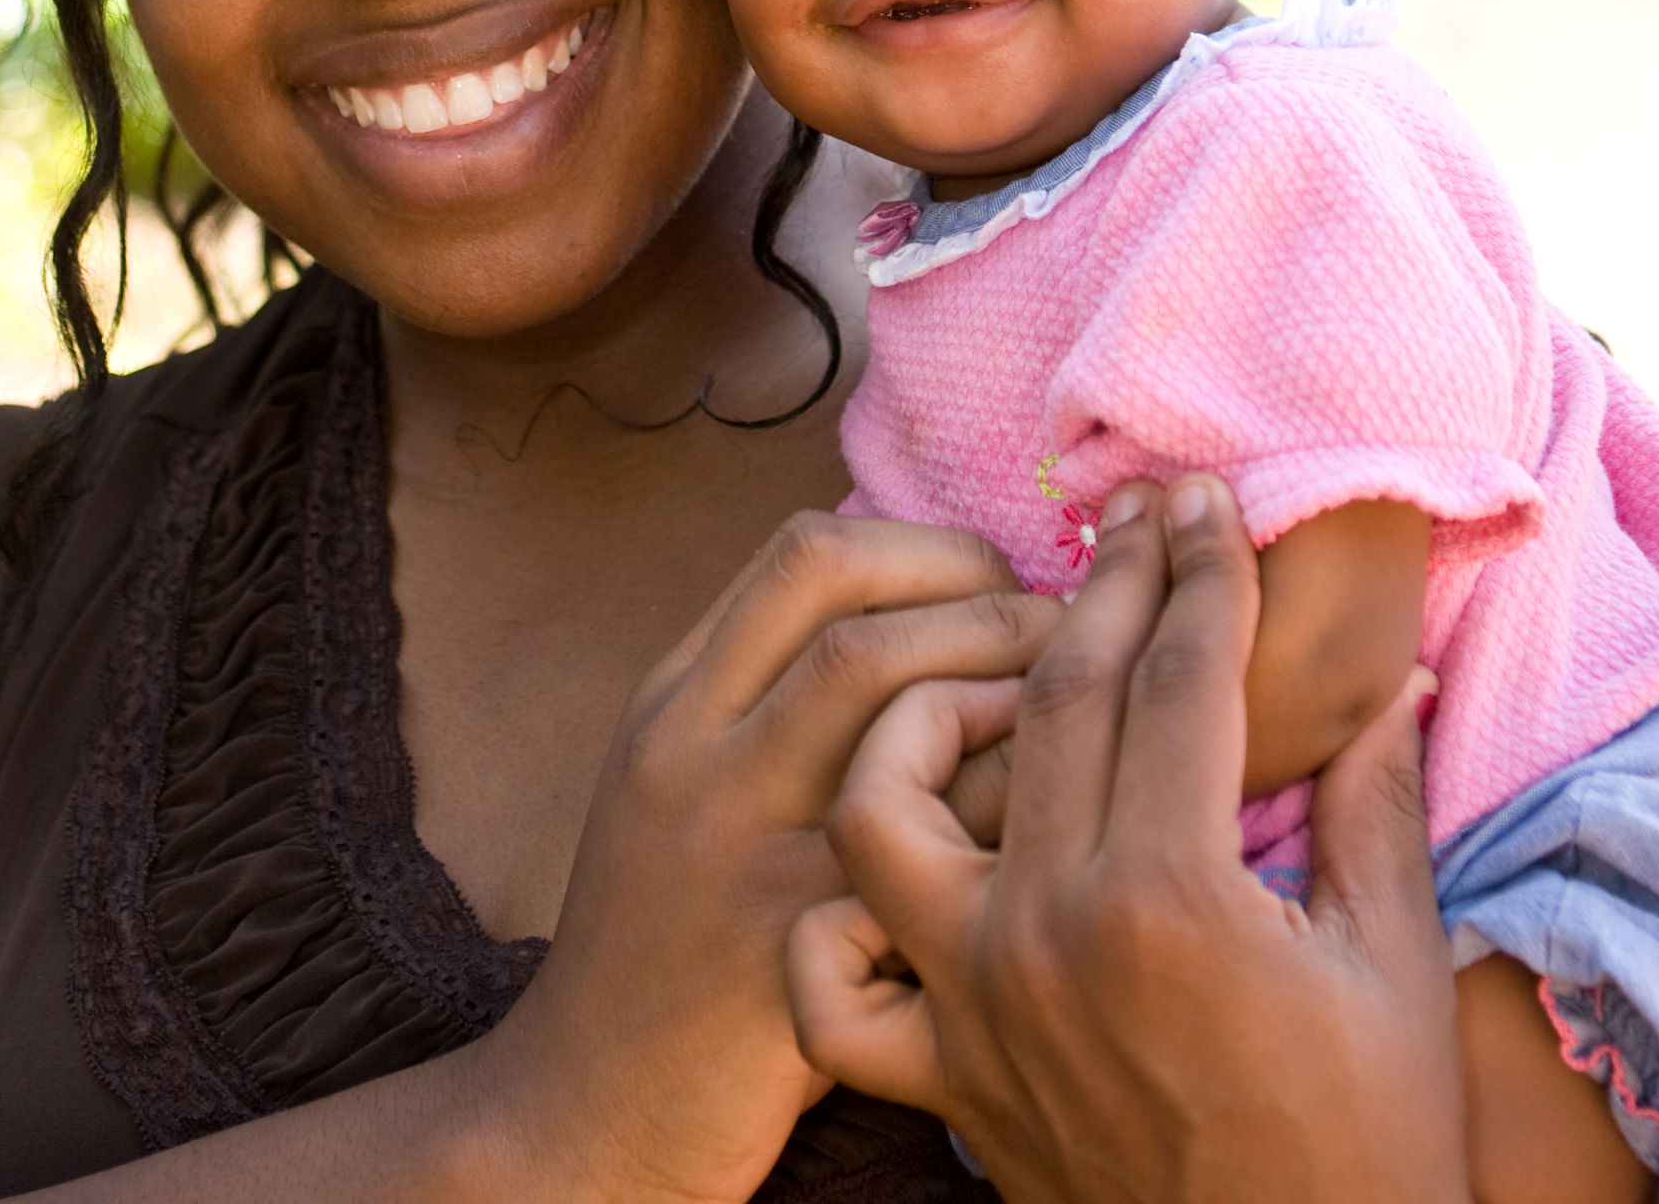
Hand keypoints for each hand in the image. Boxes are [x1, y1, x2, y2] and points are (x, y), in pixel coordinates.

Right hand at [477, 510, 1055, 1203]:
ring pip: (895, 717)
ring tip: (1065, 719)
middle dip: (986, 608)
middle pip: (861, 625)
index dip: (926, 549)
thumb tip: (922, 594)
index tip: (993, 581)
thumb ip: (767, 684)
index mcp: (674, 706)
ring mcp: (750, 861)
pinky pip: (930, 847)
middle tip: (1060, 637)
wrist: (594, 1108)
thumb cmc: (665, 936)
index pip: (809, 557)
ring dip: (1009, 696)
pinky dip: (1006, 810)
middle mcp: (703, 764)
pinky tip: (1050, 823)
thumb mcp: (678, 776)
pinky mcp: (804, 962)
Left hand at [788, 476, 1472, 1203]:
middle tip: (1132, 516)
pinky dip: (842, 916)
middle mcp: (1052, 938)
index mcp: (1175, 901)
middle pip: (1054, 700)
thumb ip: (1376, 811)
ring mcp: (976, 1006)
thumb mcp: (1392, 974)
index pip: (1180, 678)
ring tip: (1002, 679)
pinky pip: (835, 984)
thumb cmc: (1360, 1154)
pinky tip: (907, 860)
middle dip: (1102, 584)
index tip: (1205, 504)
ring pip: (886, 807)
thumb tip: (1384, 683)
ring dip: (926, 712)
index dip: (1200, 574)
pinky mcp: (942, 1079)